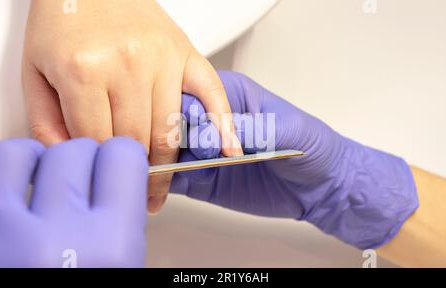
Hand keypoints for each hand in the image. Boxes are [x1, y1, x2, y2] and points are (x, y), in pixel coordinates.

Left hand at [0, 137, 147, 267]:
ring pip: (35, 152)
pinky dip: (13, 165)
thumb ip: (125, 221)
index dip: (123, 157)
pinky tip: (21, 183)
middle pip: (82, 150)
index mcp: (113, 247)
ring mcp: (12, 233)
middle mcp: (64, 238)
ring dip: (46, 160)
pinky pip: (0, 164)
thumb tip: (122, 179)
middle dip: (87, 161)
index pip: (123, 156)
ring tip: (50, 181)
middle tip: (85, 183)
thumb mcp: (122, 266)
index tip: (117, 163)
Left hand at [22, 0, 241, 212]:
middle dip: (138, 179)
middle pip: (138, 142)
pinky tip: (230, 149)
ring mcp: (162, 59)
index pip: (100, 143)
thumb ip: (47, 123)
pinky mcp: (185, 53)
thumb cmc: (64, 22)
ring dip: (167, 168)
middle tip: (139, 201)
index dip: (105, 172)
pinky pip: (212, 93)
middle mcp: (128, 65)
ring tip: (160, 190)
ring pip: (169, 130)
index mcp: (84, 71)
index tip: (111, 189)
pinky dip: (223, 125)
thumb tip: (72, 160)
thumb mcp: (35, 72)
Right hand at [172, 71, 417, 248]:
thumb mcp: (288, 129)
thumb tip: (218, 133)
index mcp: (229, 98)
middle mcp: (211, 122)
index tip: (204, 132)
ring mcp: (204, 152)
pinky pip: (175, 179)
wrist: (320, 186)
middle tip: (201, 153)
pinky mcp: (202, 180)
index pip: (195, 95)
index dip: (192, 112)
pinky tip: (162, 188)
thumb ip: (253, 129)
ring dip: (163, 161)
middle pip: (173, 122)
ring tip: (172, 173)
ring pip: (168, 151)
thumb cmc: (311, 146)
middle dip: (177, 137)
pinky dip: (163, 183)